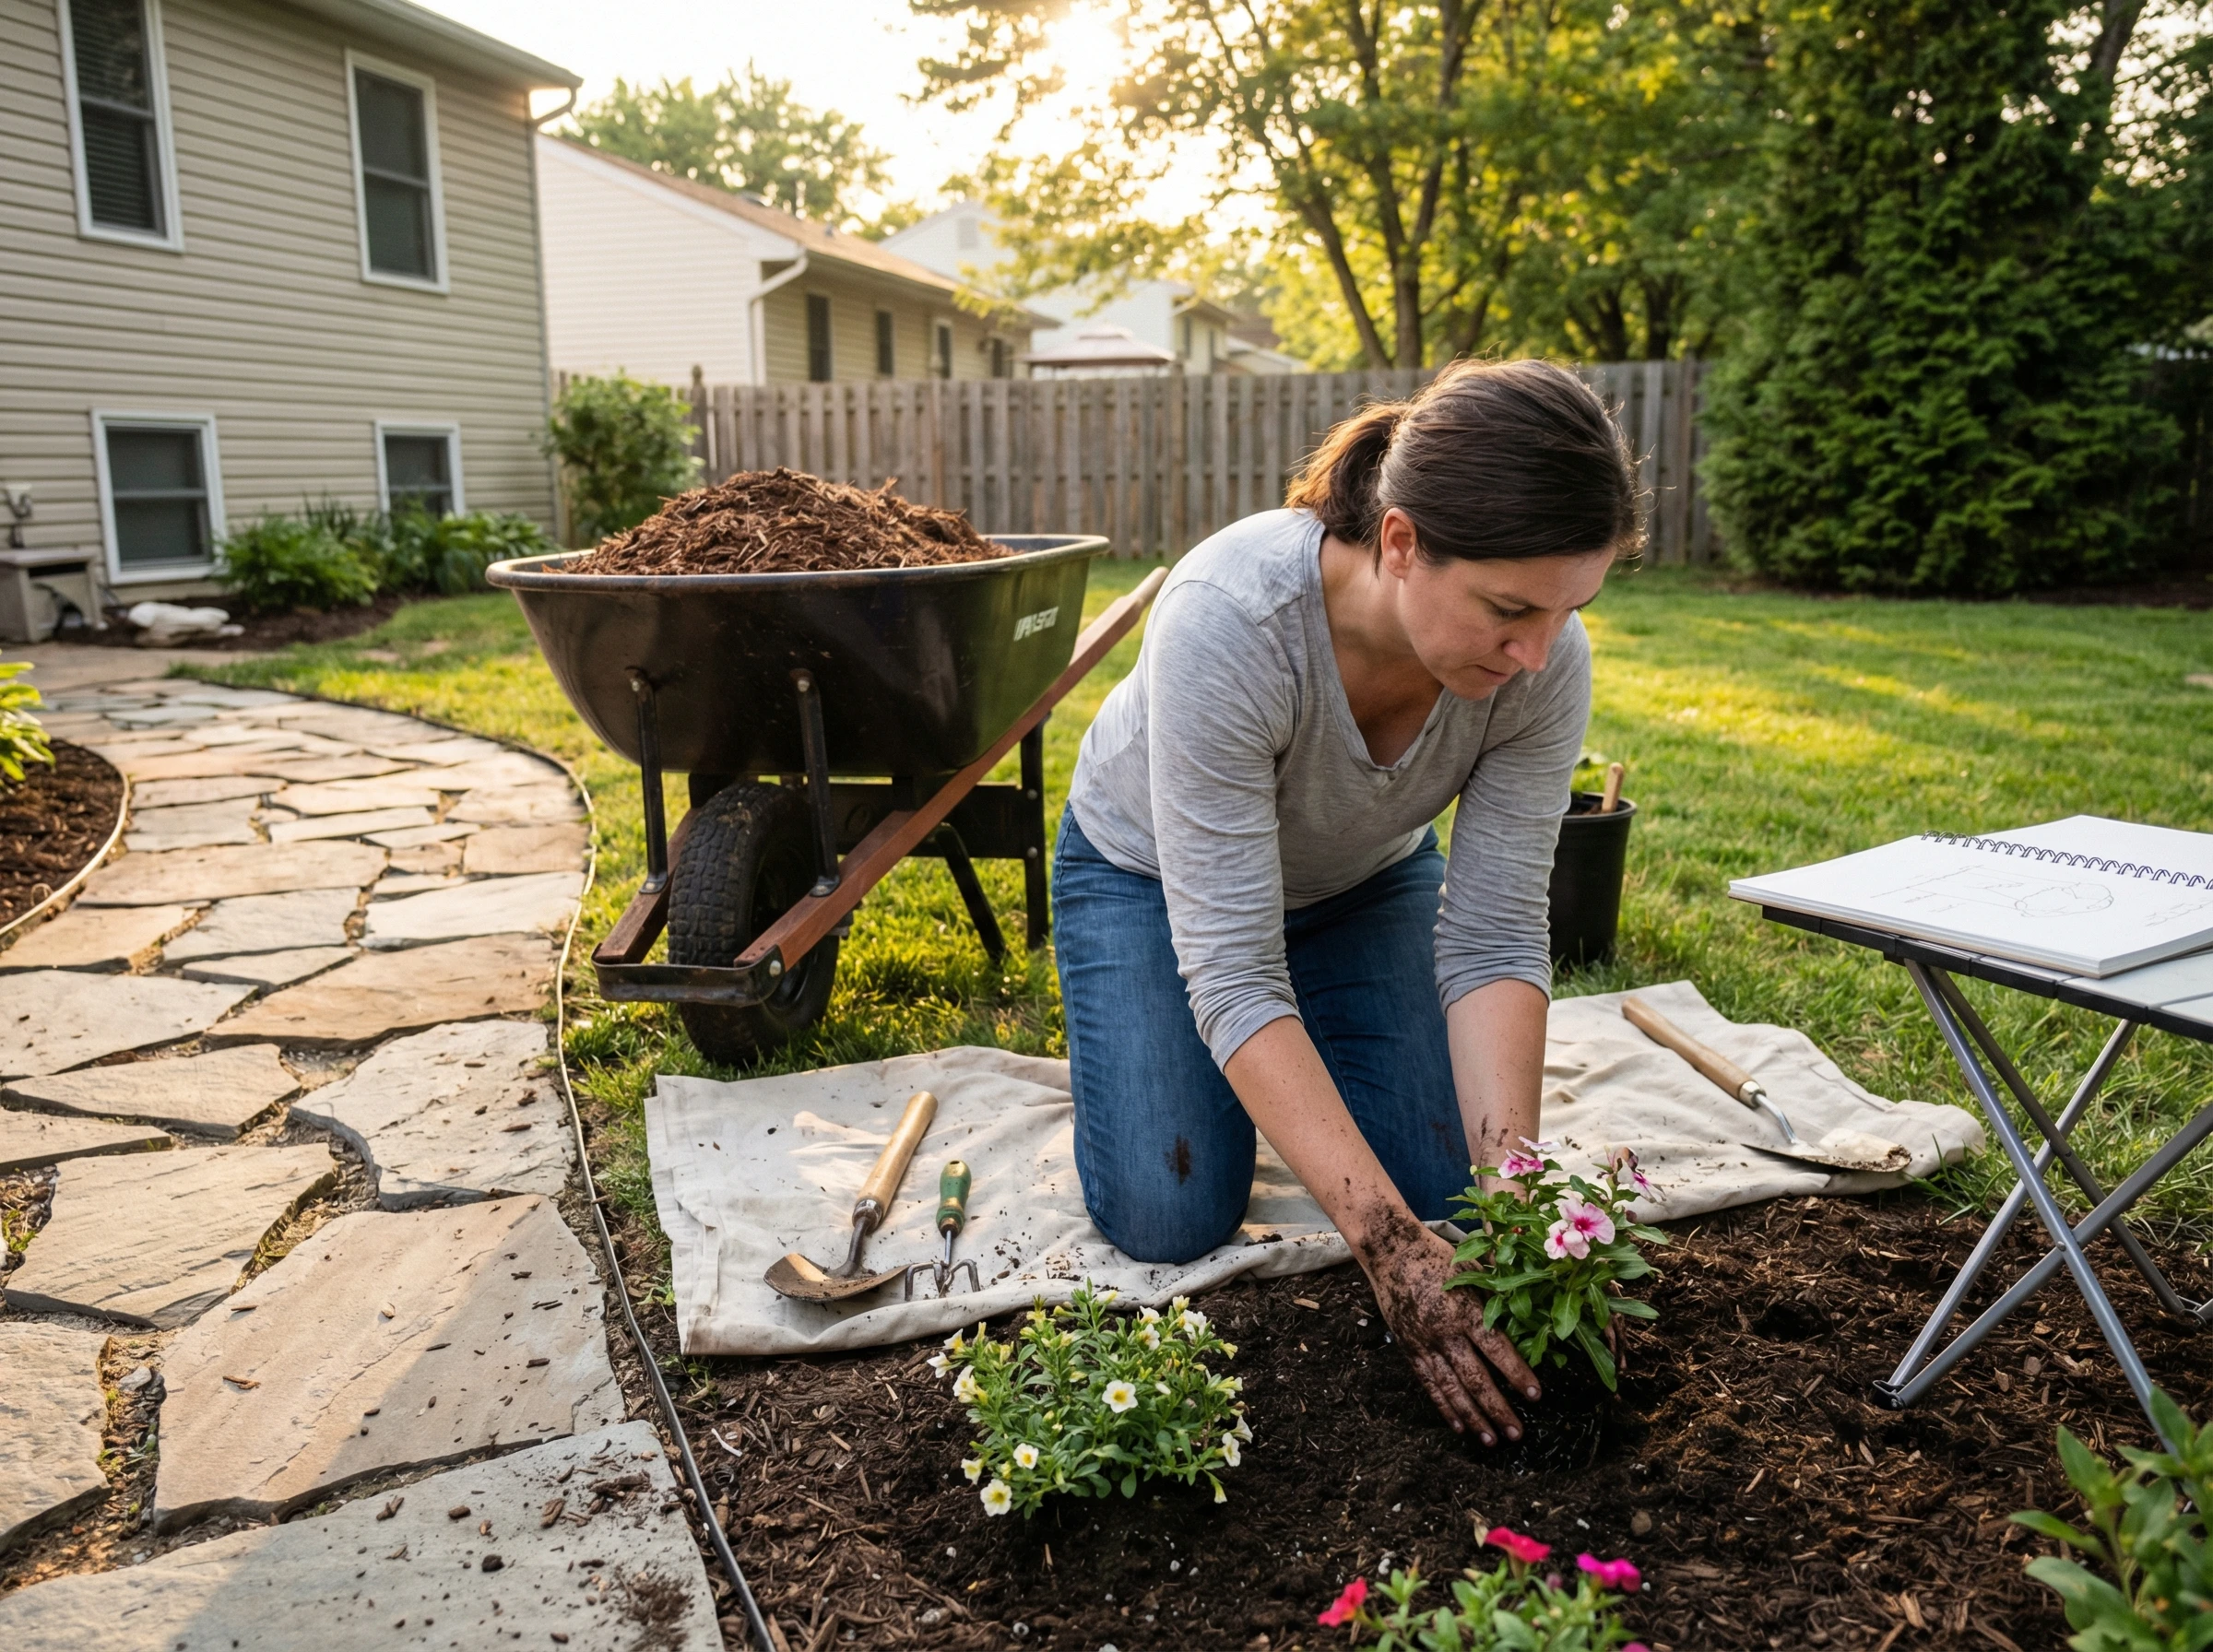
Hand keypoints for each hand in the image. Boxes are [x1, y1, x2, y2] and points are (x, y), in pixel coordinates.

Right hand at [1357, 1206, 1539, 1444]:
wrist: (1391, 1251)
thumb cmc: (1438, 1256)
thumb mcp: (1473, 1268)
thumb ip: (1498, 1293)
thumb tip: (1532, 1311)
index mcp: (1465, 1308)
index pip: (1497, 1349)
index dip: (1517, 1373)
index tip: (1535, 1395)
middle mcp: (1445, 1331)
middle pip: (1475, 1378)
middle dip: (1498, 1408)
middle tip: (1517, 1433)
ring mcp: (1424, 1343)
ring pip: (1451, 1389)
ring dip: (1473, 1417)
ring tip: (1491, 1440)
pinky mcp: (1409, 1349)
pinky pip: (1429, 1384)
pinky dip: (1444, 1407)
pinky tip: (1458, 1427)